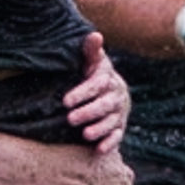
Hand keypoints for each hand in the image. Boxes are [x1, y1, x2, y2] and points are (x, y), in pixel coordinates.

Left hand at [65, 32, 128, 153]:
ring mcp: (119, 113)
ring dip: (99, 129)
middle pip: (104, 105)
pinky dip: (109, 143)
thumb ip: (91, 51)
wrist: (113, 90)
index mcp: (108, 79)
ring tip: (84, 134)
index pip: (97, 85)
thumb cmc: (94, 74)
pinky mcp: (119, 127)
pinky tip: (99, 149)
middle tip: (70, 119)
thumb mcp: (92, 62)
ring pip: (111, 122)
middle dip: (88, 112)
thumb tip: (94, 34)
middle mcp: (116, 96)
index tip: (65, 100)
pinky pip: (117, 136)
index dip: (82, 92)